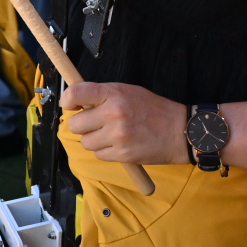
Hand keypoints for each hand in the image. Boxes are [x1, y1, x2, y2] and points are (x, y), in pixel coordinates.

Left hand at [61, 82, 189, 164]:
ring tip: (111, 135)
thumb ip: (103, 95)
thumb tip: (78, 102)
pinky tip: (119, 145)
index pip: (76, 93)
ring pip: (86, 143)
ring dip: (94, 140)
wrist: (178, 131)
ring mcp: (117, 136)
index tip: (71, 105)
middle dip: (82, 125)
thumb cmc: (153, 109)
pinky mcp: (122, 154)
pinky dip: (105, 152)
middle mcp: (113, 114)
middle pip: (75, 125)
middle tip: (94, 124)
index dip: (67, 100)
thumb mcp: (128, 91)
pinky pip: (99, 155)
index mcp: (113, 93)